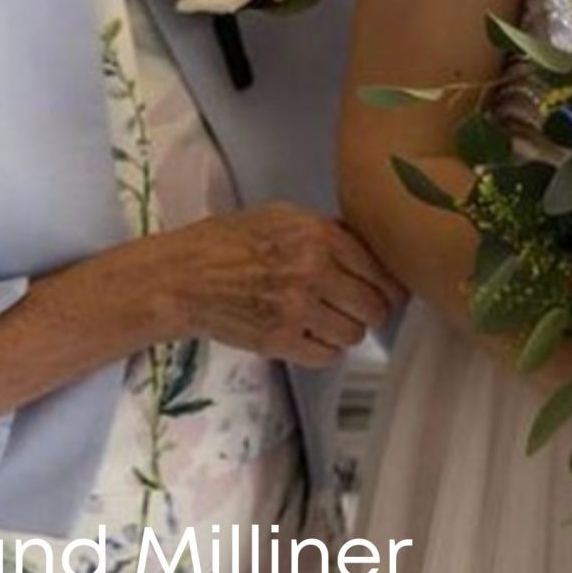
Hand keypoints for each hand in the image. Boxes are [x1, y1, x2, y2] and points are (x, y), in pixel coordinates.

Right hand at [150, 204, 400, 368]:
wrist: (183, 277)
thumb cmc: (228, 241)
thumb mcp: (281, 216)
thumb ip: (326, 231)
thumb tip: (368, 251)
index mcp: (317, 234)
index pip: (379, 270)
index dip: (388, 286)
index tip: (386, 293)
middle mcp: (313, 271)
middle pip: (374, 307)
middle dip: (370, 311)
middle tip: (357, 309)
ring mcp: (297, 309)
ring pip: (354, 335)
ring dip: (345, 331)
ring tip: (326, 321)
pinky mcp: (280, 341)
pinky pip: (328, 356)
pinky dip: (324, 350)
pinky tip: (310, 336)